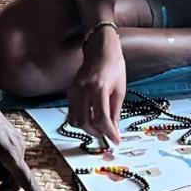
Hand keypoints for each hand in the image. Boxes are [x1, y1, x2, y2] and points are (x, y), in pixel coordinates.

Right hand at [66, 27, 125, 144]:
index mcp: (100, 89)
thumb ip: (115, 111)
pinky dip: (80, 119)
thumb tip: (114, 129)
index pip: (101, 118)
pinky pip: (71, 111)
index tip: (116, 140)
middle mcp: (84, 90)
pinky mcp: (70, 90)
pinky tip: (91, 117)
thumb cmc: (114, 66)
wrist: (100, 49)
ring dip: (87, 128)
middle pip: (85, 122)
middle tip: (107, 134)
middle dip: (97, 132)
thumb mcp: (120, 89)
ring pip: (74, 120)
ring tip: (98, 127)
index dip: (109, 133)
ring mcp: (75, 90)